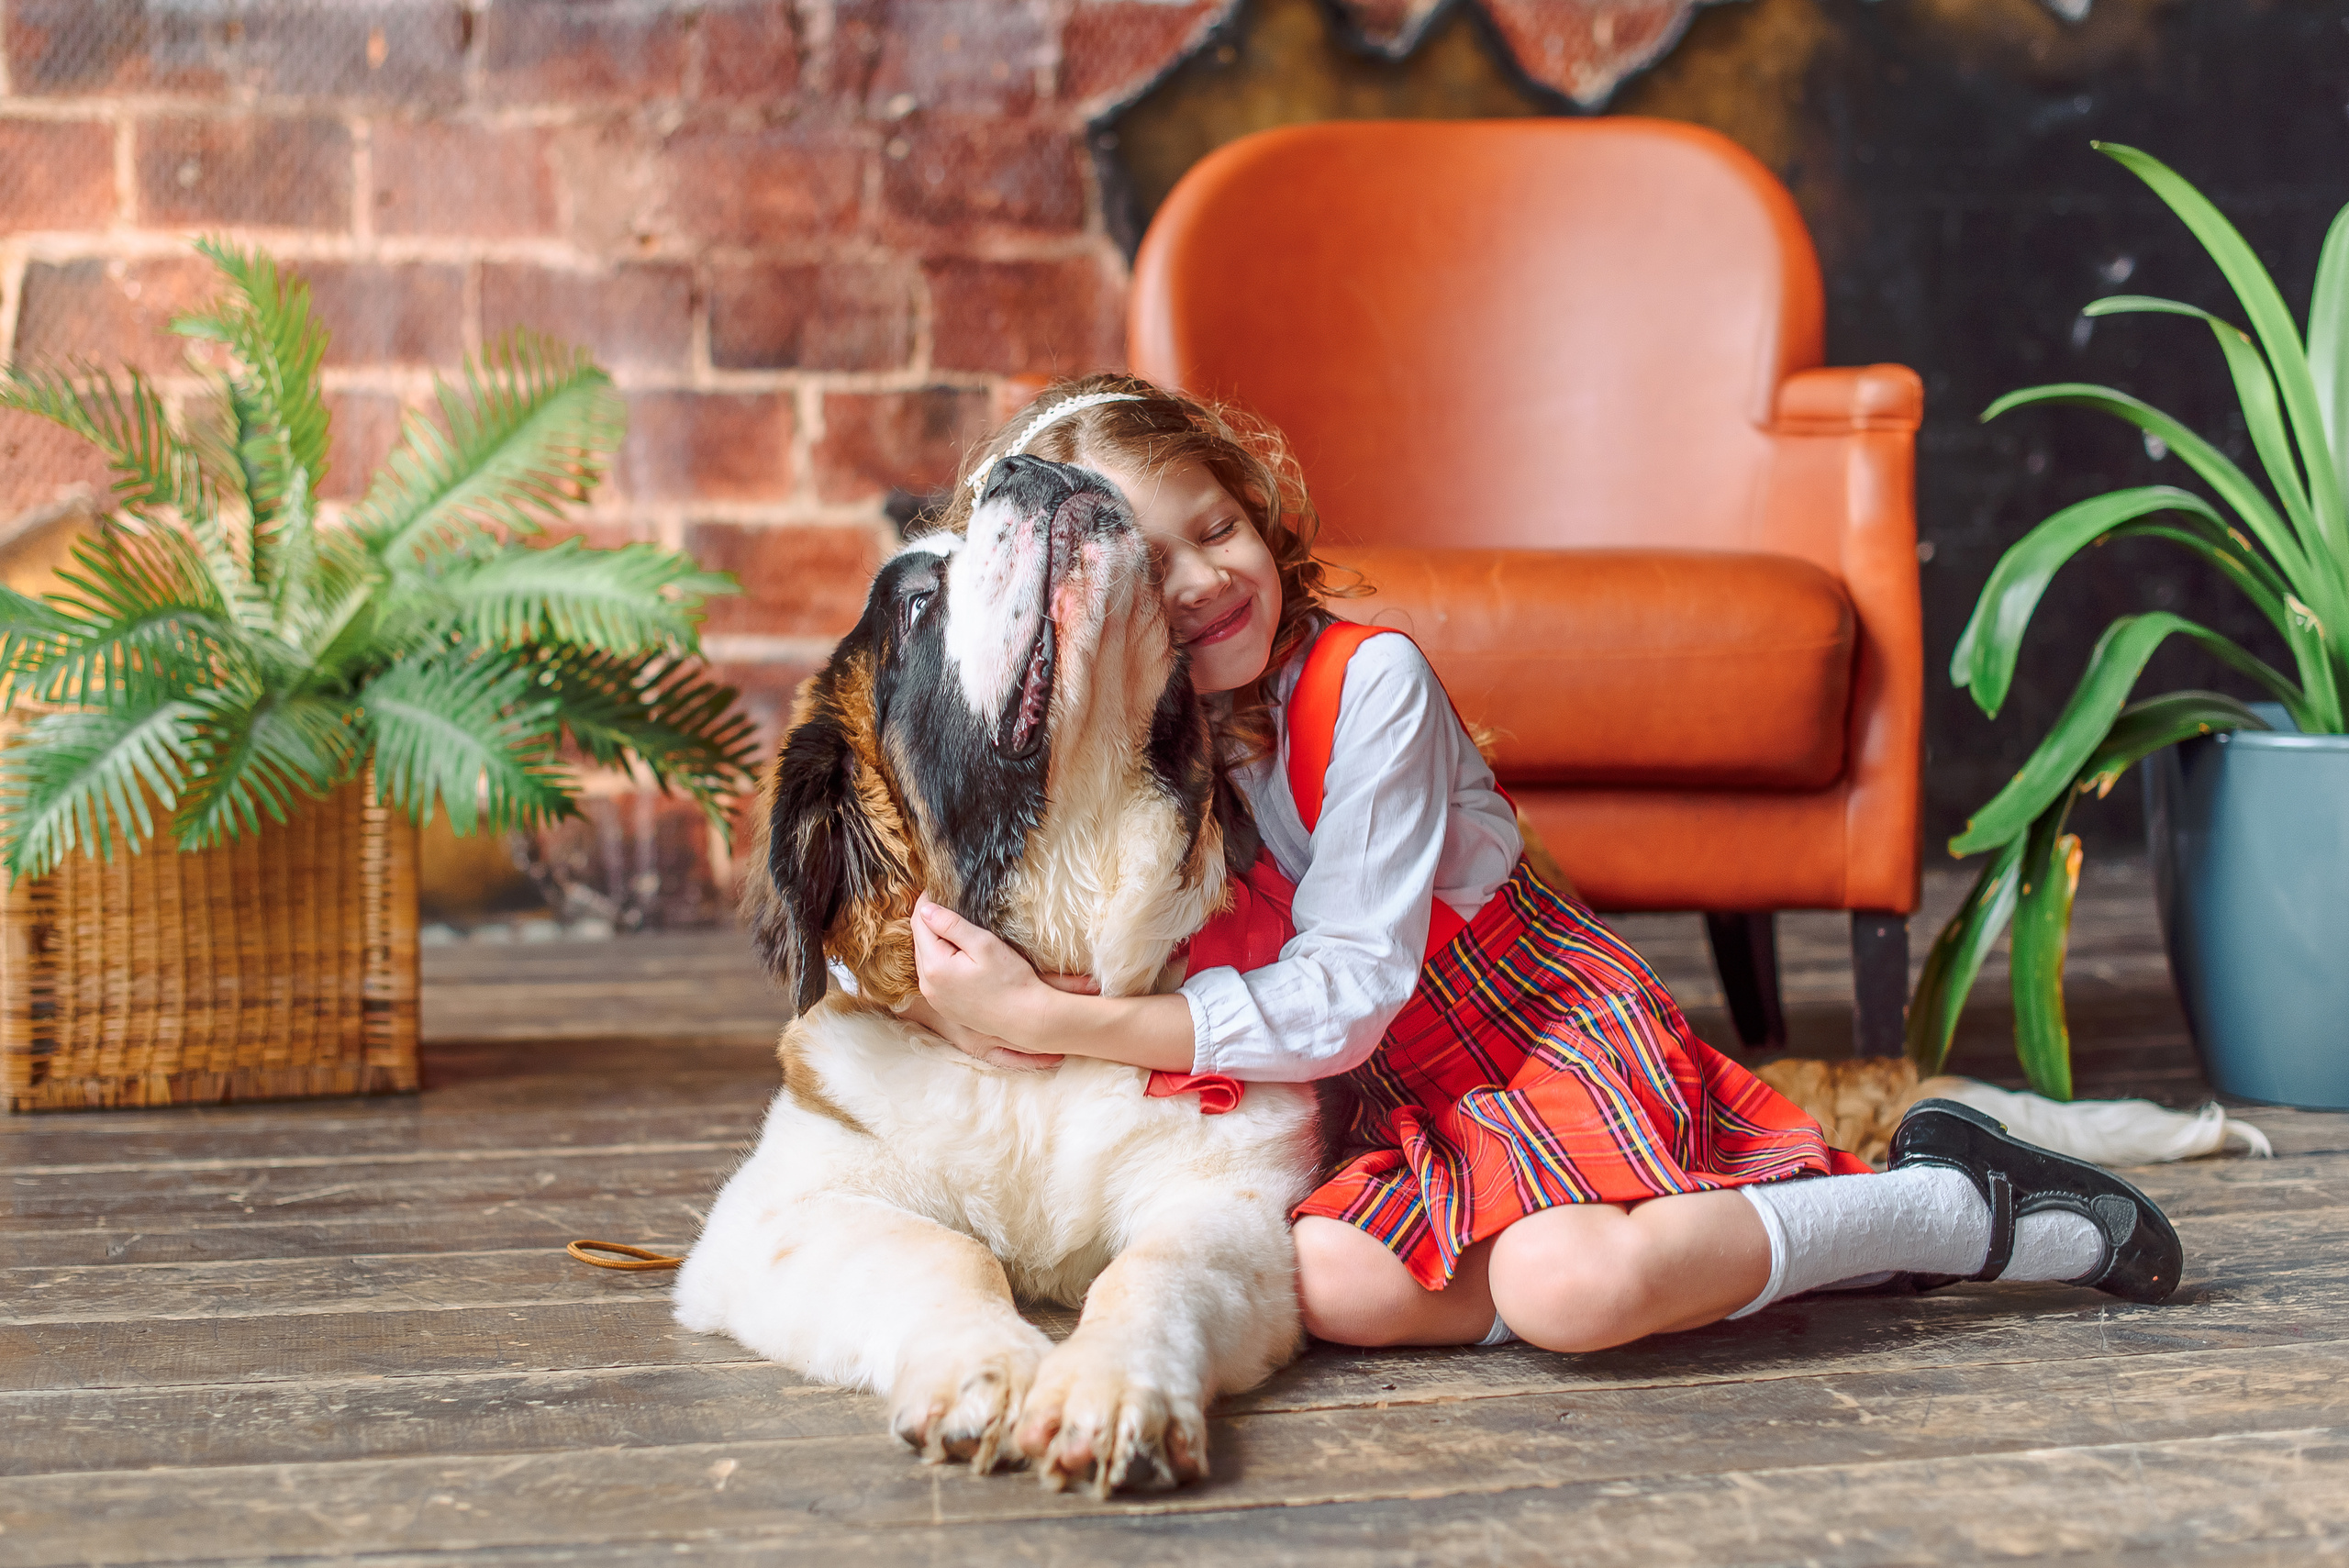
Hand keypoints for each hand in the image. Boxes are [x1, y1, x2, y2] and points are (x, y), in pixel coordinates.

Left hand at [910, 894, 1068, 1069]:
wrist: (1025, 1018)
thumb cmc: (1010, 979)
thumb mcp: (984, 944)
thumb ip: (951, 925)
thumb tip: (925, 909)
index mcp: (935, 966)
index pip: (919, 924)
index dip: (925, 903)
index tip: (935, 888)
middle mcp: (927, 984)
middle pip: (920, 942)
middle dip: (928, 922)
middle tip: (945, 903)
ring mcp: (933, 998)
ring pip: (925, 959)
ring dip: (933, 942)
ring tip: (951, 927)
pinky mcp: (942, 1006)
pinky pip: (932, 977)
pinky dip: (938, 961)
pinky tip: (955, 955)